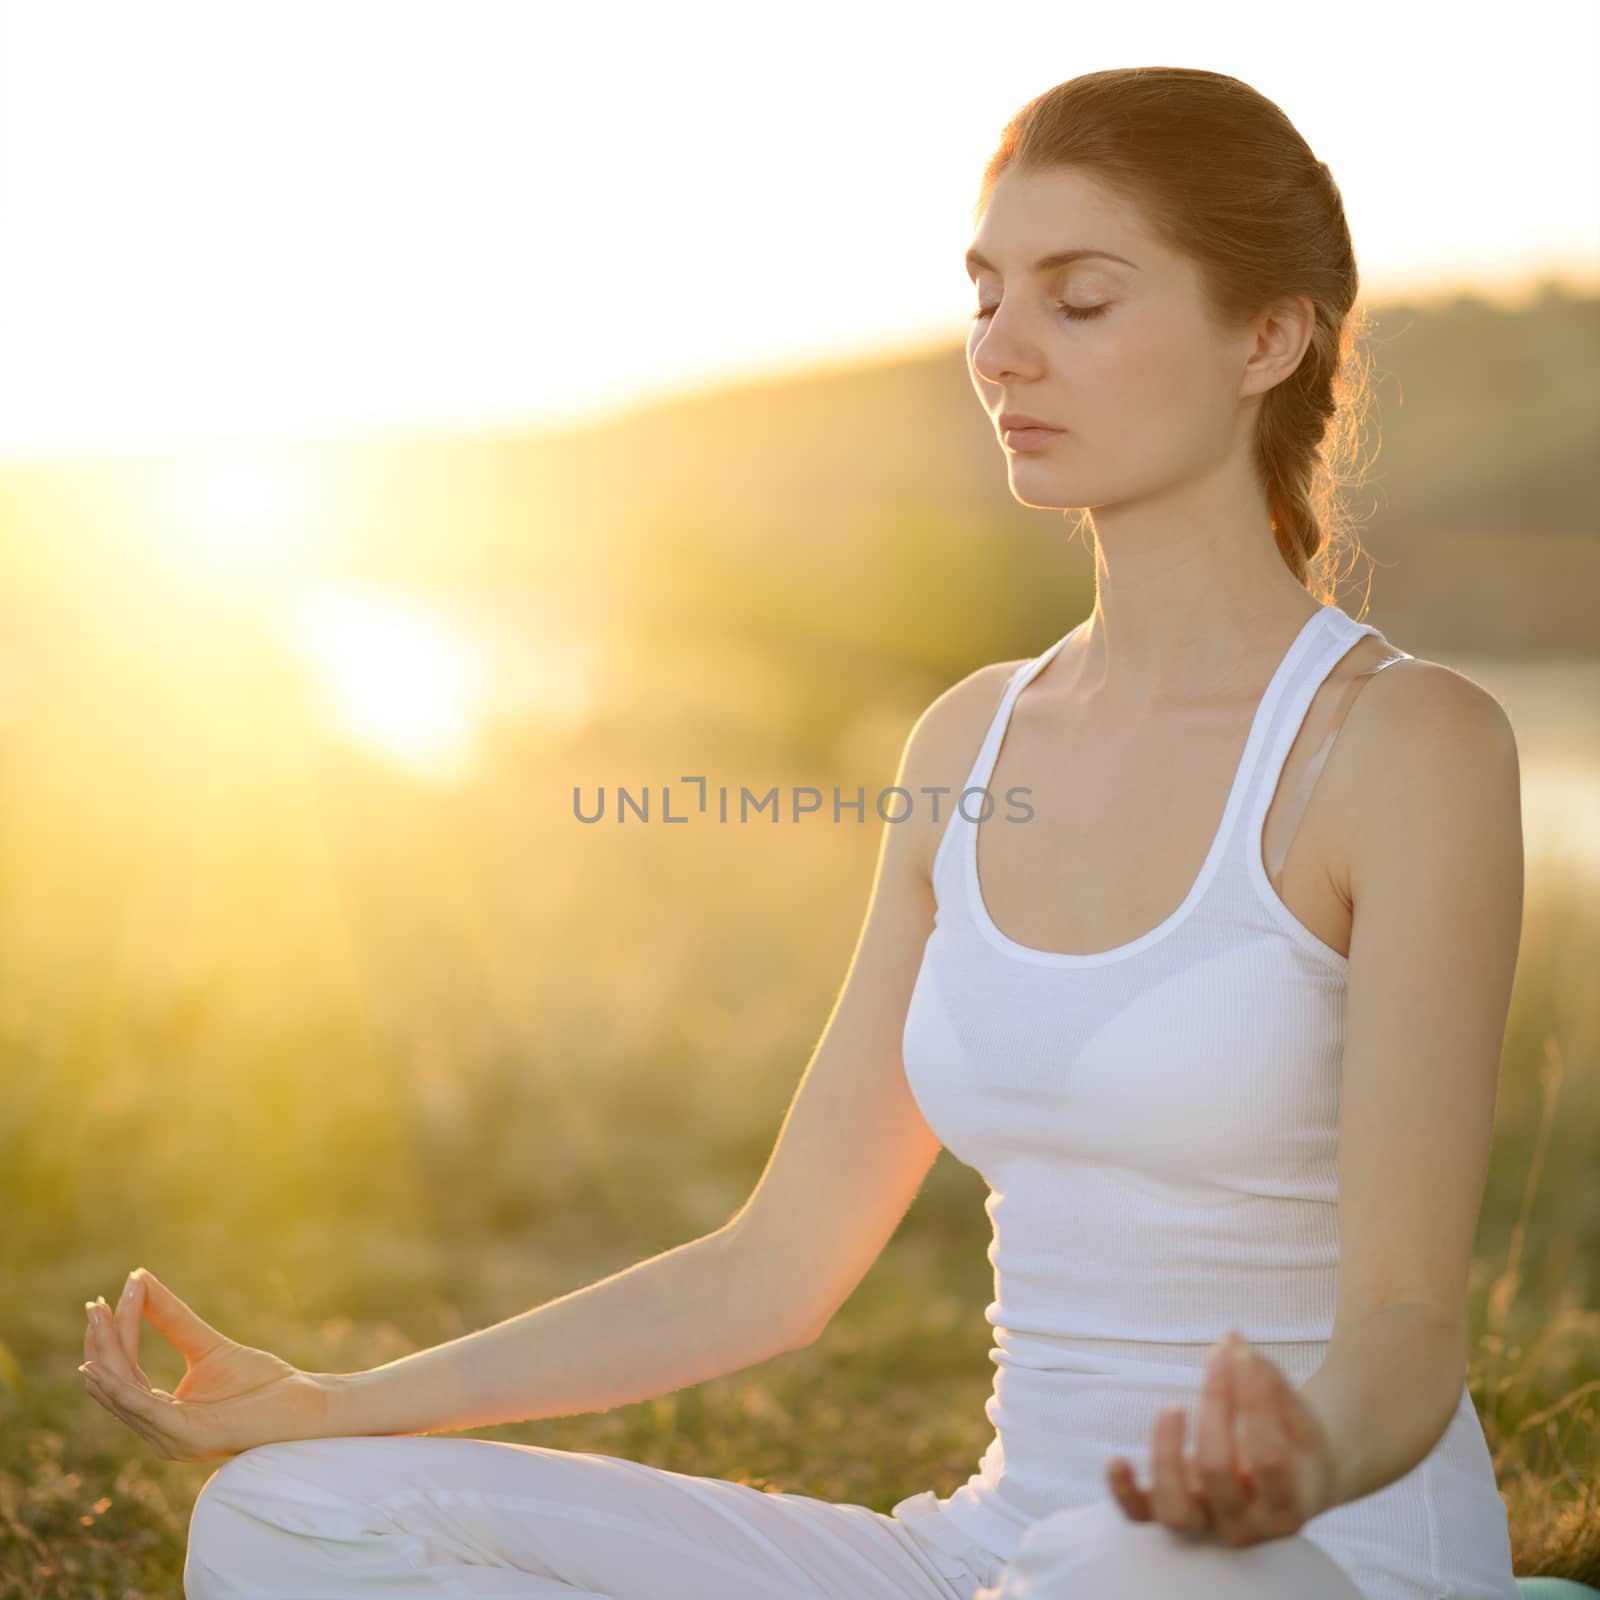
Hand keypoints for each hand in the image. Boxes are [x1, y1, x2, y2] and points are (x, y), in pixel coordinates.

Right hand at [79, 1268, 328, 1461]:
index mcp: (164, 1419)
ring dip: (108, 1353)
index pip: (124, 1378)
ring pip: (123, 1394)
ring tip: (99, 1317)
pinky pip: (144, 1408)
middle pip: (116, 1385)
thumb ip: (174, 1321)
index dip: (112, 1340)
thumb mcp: (208, 1347)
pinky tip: (105, 1364)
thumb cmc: (263, 1383)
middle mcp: (161, 1435)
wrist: (305, 1406)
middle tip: (93, 1305)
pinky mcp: (188, 1435)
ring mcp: (172, 1440)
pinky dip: (121, 1385)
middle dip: (102, 1343)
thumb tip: (142, 1282)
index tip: (103, 1301)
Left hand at [1103, 1329, 1336, 1547]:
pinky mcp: (1170, 1517)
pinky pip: (1139, 1516)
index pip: (1269, 1459)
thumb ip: (1271, 1384)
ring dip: (1165, 1454)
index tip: (1243, 1356)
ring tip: (1172, 1407)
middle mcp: (1246, 1528)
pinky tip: (1116, 1459)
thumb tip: (1233, 1342)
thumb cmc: (1292, 1445)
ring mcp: (1205, 1528)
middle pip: (1218, 1471)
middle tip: (1216, 1360)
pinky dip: (1123, 1492)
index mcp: (1287, 1505)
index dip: (1255, 1403)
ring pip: (1176, 1509)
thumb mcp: (1297, 1420)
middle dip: (1214, 1406)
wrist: (1288, 1488)